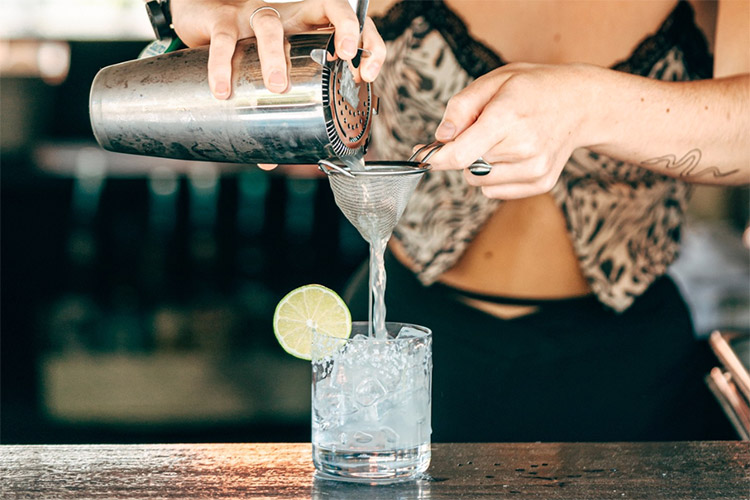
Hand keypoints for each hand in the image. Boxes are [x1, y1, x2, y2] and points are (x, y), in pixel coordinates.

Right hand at [170, 0, 385, 98]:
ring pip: (270, 26)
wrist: (199, 18)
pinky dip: (222, 65)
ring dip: (274, 56)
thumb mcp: (270, 76)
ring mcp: (255, 14)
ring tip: (278, 86)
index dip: (368, 41)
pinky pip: (223, 40)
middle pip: (328, 4)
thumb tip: (271, 162)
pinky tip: (223, 91)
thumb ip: (274, 113)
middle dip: (342, 30)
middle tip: (343, 59)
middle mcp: (289, 15)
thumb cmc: (245, 51)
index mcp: (308, 28)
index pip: (352, 21)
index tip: (367, 73)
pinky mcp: (222, 19)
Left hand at [424, 63, 599, 198]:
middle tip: (485, 128)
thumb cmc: (533, 88)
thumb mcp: (494, 80)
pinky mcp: (541, 183)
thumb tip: (440, 137)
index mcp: (508, 117)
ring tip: (503, 139)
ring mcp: (535, 169)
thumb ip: (461, 107)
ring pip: (479, 181)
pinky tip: (513, 154)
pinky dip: (494, 176)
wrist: (580, 104)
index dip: (437, 158)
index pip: (461, 154)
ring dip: (479, 165)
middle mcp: (524, 147)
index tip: (424, 156)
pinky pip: (495, 191)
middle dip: (465, 150)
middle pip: (466, 166)